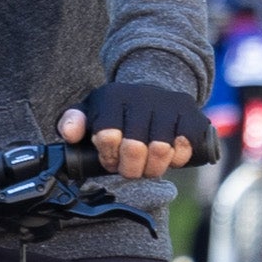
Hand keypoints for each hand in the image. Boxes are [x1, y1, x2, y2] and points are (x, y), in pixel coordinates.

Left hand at [65, 76, 211, 181]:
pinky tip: (170, 156)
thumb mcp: (90, 113)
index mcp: (112, 97)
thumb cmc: (118, 112)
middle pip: (134, 148)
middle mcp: (141, 96)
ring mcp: (169, 104)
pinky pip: (185, 148)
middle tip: (130, 168)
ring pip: (161, 150)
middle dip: (130, 168)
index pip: (106, 136)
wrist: (155, 93)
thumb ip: (72, 122)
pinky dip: (177, 160)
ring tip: (148, 166)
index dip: (109, 158)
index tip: (110, 160)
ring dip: (153, 168)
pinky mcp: (191, 114)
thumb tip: (69, 134)